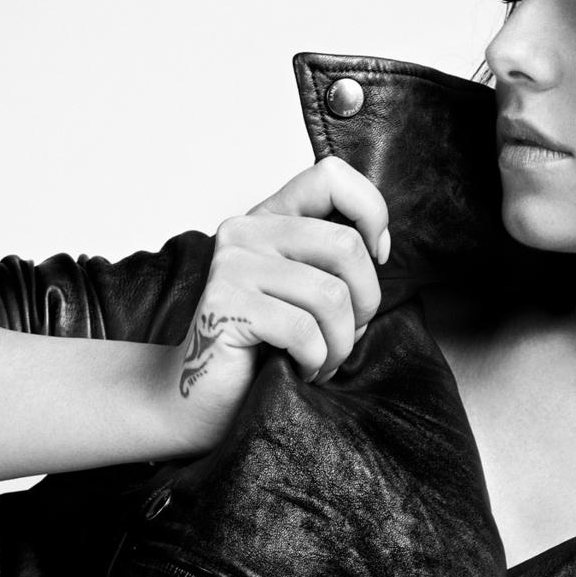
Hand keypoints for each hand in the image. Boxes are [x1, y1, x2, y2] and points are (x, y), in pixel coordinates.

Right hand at [162, 156, 389, 453]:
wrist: (196, 401)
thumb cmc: (260, 349)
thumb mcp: (304, 291)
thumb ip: (333, 259)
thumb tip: (379, 247)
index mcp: (269, 217)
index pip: (331, 175)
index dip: (370, 213)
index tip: (375, 256)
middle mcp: (246, 232)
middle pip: (345, 244)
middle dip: (365, 303)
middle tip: (345, 335)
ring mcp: (231, 266)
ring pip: (332, 295)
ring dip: (340, 344)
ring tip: (321, 361)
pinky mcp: (225, 305)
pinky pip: (303, 330)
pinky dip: (316, 361)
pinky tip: (299, 370)